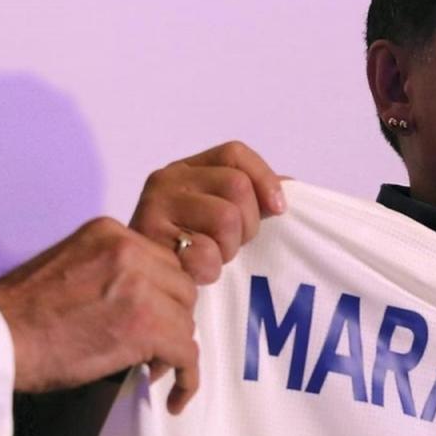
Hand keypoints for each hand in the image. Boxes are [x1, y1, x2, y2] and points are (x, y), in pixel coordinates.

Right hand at [0, 217, 200, 413]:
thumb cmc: (22, 310)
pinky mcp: (145, 326)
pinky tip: (176, 392)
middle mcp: (131, 252)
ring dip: (174, 346)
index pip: (164, 263)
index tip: (157, 313)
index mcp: (112, 234)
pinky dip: (186, 376)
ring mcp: (141, 288)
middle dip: (172, 317)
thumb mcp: (72, 264)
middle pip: (181, 288)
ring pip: (185, 320)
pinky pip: (186, 353)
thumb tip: (145, 296)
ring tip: (152, 365)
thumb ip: (113, 269)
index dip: (164, 294)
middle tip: (155, 342)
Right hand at [129, 141, 284, 283]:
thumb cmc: (190, 247)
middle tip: (231, 242)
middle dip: (248, 223)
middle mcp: (167, 179)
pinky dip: (209, 270)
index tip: (279, 208)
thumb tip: (291, 187)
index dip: (264, 178)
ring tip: (211, 256)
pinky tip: (194, 272)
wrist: (144, 282)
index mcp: (187, 168)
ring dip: (228, 248)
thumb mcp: (220, 212)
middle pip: (237, 186)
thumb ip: (251, 195)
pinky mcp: (150, 240)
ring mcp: (154, 207)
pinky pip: (205, 253)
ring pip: (226, 218)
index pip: (234, 153)